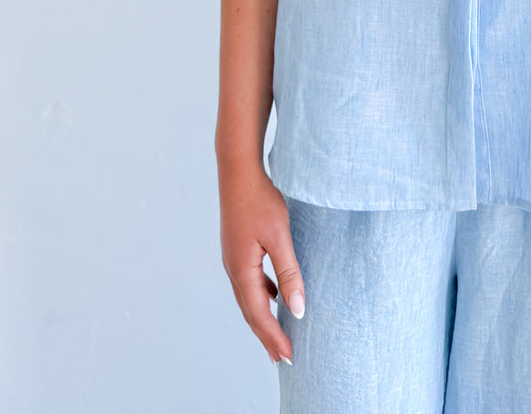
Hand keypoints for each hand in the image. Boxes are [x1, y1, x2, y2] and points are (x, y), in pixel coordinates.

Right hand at [218, 162, 305, 365]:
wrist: (238, 171)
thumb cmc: (260, 200)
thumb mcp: (280, 236)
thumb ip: (289, 273)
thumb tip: (297, 309)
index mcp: (242, 270)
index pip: (259, 314)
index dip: (274, 337)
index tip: (288, 357)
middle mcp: (234, 269)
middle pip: (251, 312)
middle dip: (267, 336)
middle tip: (283, 358)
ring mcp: (234, 259)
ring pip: (249, 299)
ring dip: (263, 319)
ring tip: (278, 335)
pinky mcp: (238, 249)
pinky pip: (250, 282)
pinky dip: (262, 296)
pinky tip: (274, 295)